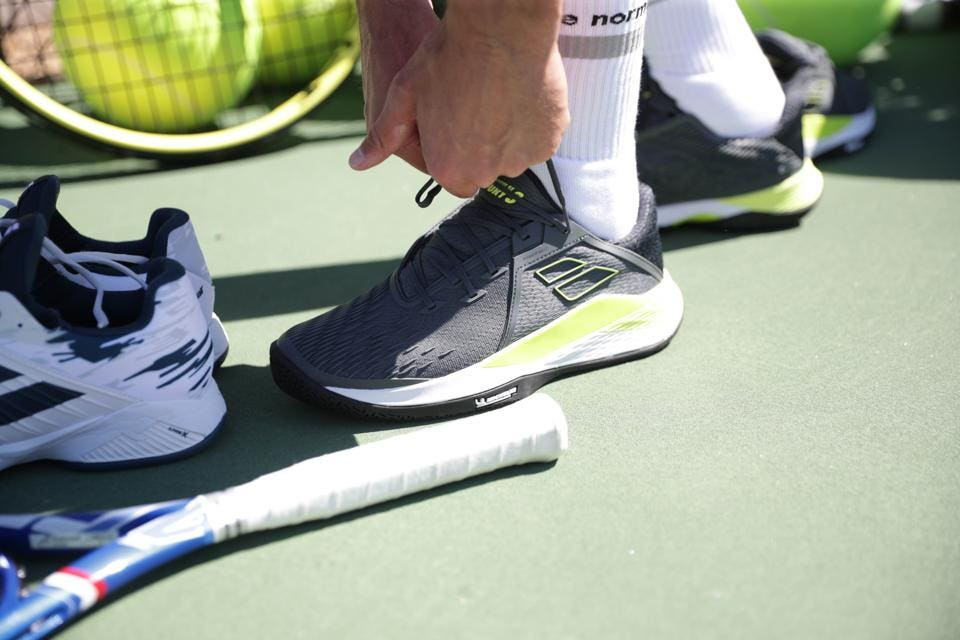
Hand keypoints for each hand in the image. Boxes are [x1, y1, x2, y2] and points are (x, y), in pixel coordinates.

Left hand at [349, 1, 568, 197]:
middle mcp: (485, 172)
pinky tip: (519, 94)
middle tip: (475, 105)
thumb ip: (383, 135)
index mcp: (448, 168)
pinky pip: (539, 140)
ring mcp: (521, 158)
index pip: (453, 179)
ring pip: (513, 155)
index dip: (452, 152)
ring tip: (497, 96)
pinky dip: (532, 124)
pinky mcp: (549, 141)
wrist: (501, 27)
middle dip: (479, 147)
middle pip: (484, 170)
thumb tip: (357, 165)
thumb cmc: (449, 57)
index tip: (454, 125)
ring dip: (507, 136)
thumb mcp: (405, 95)